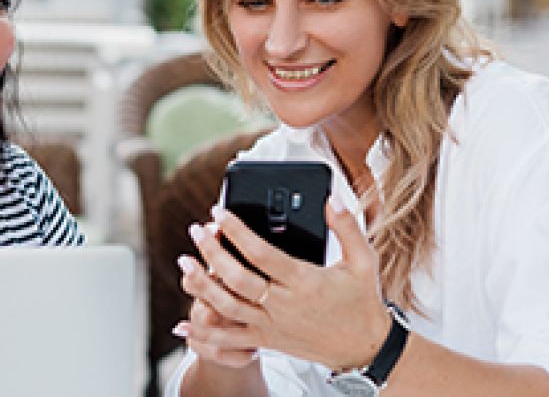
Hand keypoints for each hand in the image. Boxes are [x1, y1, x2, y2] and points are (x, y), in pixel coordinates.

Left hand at [175, 197, 391, 370]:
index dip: (236, 230)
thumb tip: (332, 198)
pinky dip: (204, 334)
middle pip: (236, 278)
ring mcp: (272, 325)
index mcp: (304, 281)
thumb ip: (347, 227)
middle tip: (195, 231)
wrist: (365, 349)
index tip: (219, 211)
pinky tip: (183, 326)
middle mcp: (284, 305)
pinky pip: (229, 340)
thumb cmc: (363, 302)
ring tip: (184, 263)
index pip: (260, 253)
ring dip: (201, 285)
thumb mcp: (364, 260)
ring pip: (227, 307)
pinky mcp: (267, 341)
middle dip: (211, 252)